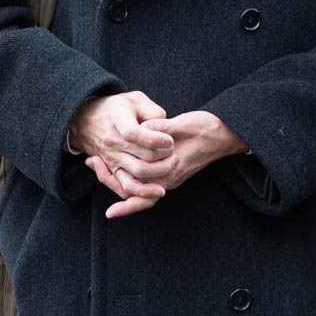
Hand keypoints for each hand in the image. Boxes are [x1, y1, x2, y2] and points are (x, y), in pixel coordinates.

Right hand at [68, 90, 175, 216]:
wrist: (85, 119)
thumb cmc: (116, 108)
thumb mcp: (134, 99)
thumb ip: (152, 112)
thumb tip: (165, 129)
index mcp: (118, 122)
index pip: (135, 134)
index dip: (156, 140)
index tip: (170, 141)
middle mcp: (113, 143)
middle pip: (141, 159)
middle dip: (164, 159)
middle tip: (174, 153)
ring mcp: (111, 159)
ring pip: (136, 176)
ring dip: (157, 175)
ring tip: (171, 168)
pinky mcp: (112, 170)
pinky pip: (125, 187)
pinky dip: (141, 192)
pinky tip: (156, 190)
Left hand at [83, 109, 247, 217]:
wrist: (224, 134)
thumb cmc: (206, 128)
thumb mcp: (184, 124)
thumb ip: (163, 128)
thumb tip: (144, 129)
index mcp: (170, 168)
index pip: (137, 183)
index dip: (114, 176)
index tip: (97, 163)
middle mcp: (168, 178)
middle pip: (132, 191)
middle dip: (109, 179)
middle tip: (91, 162)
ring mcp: (168, 178)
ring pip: (137, 191)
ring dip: (116, 181)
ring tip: (96, 164)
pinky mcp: (168, 172)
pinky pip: (145, 187)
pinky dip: (130, 187)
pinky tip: (115, 172)